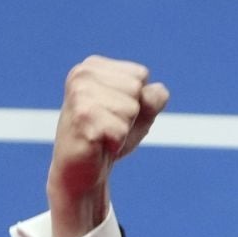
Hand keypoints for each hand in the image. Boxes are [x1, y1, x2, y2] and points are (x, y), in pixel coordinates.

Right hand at [47, 55, 168, 236]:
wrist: (82, 170)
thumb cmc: (110, 137)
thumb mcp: (139, 113)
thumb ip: (153, 98)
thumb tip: (158, 91)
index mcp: (92, 66)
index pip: (140, 75)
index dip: (137, 100)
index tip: (114, 112)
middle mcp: (82, 74)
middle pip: (136, 89)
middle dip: (130, 114)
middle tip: (108, 125)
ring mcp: (79, 95)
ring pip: (131, 108)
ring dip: (122, 129)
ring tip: (103, 134)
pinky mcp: (81, 117)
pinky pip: (121, 129)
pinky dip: (116, 142)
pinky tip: (98, 144)